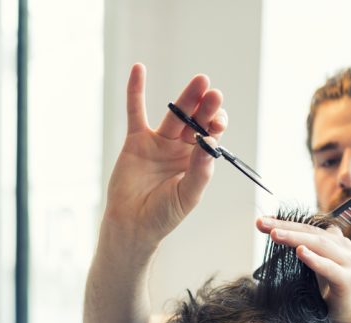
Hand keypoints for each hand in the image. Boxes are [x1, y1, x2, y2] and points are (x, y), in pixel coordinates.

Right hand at [105, 64, 226, 249]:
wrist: (132, 225)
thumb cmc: (163, 215)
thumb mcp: (188, 195)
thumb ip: (200, 170)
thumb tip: (210, 143)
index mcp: (197, 161)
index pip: (211, 136)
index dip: (216, 127)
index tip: (218, 124)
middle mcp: (181, 148)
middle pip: (196, 121)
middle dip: (207, 108)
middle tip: (214, 94)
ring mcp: (159, 142)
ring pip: (174, 114)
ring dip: (186, 97)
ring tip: (200, 81)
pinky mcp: (136, 140)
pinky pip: (135, 111)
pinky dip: (135, 91)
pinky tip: (139, 69)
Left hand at [257, 217, 350, 322]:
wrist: (349, 319)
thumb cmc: (327, 291)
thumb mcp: (311, 267)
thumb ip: (300, 251)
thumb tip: (275, 236)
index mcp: (332, 240)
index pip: (305, 226)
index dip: (284, 221)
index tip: (261, 221)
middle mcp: (342, 246)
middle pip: (310, 231)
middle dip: (284, 226)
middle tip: (261, 223)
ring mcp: (347, 261)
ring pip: (319, 244)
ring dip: (296, 238)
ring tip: (275, 234)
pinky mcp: (348, 279)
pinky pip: (329, 267)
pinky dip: (314, 259)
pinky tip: (300, 252)